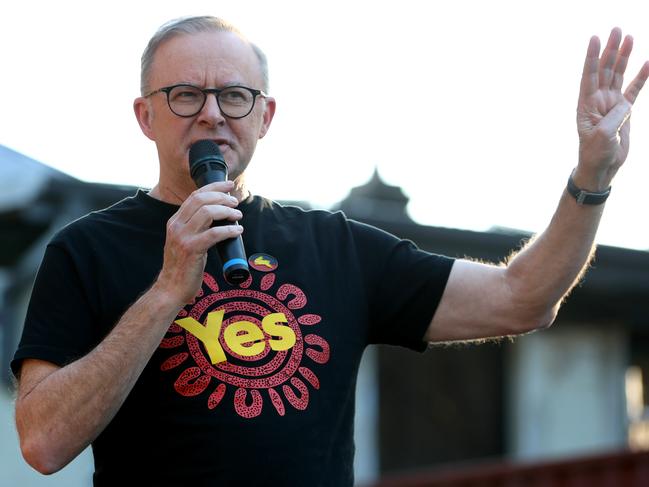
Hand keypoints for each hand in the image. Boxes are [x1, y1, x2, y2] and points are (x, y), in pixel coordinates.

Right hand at [155, 181, 242, 303]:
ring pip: (208, 212)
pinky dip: (229, 230)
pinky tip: (237, 231)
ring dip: (227, 211)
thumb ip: (196, 228)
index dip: (214, 187)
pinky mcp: (191, 250)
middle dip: (222, 196)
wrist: (171, 289)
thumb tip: (220, 217)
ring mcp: (183, 237)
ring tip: (238, 215)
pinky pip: (214, 234)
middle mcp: (176, 226)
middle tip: (235, 202)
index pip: (194, 196)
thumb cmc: (183, 267)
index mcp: (175, 221)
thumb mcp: (185, 241)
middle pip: (201, 199)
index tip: (229, 185)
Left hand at [576, 27, 648, 189]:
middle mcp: (598, 100)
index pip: (589, 76)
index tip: (595, 38)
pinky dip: (641, 76)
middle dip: (610, 50)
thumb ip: (614, 116)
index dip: (592, 57)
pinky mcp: (624, 110)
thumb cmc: (595, 152)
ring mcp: (611, 103)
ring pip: (618, 75)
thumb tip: (625, 103)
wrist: (602, 166)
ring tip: (629, 37)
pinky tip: (647, 63)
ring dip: (623, 57)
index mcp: (586, 105)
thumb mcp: (602, 135)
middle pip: (605, 70)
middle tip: (617, 30)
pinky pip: (634, 89)